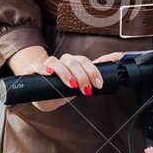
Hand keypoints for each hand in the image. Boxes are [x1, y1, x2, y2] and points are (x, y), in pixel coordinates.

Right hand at [7, 46, 125, 110]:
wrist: (43, 95)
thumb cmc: (63, 87)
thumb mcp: (82, 81)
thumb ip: (98, 69)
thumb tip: (118, 56)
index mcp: (74, 63)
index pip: (85, 62)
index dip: (92, 72)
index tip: (98, 85)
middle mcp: (62, 62)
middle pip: (73, 61)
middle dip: (81, 76)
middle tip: (85, 89)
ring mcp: (48, 66)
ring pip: (56, 62)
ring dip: (65, 73)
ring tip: (70, 84)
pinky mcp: (34, 71)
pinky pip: (37, 66)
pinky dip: (42, 69)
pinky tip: (48, 74)